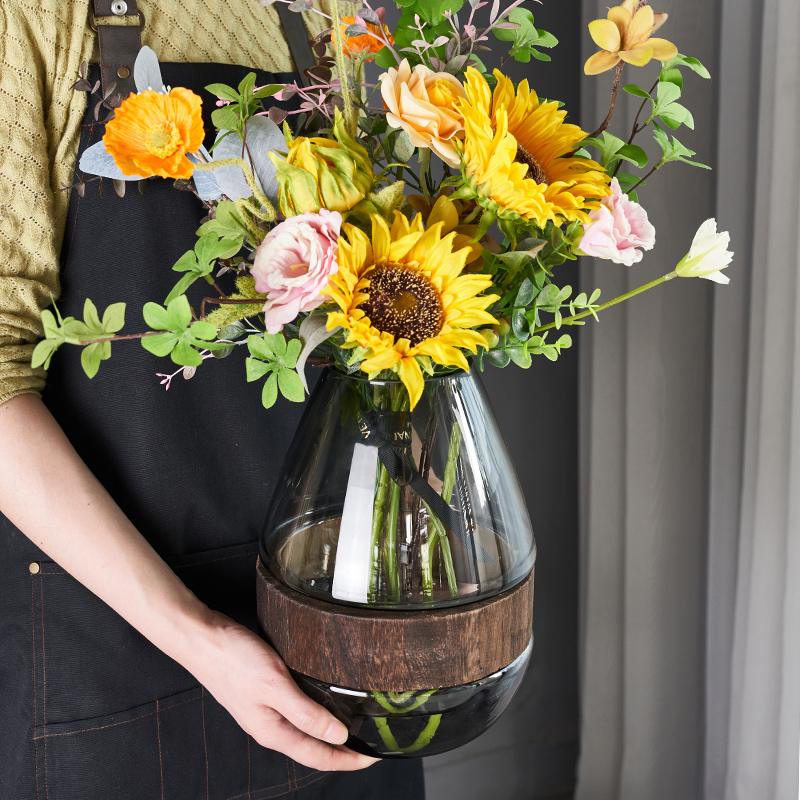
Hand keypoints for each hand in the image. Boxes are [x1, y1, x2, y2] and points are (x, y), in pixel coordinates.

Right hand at [186, 610, 377, 771]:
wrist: (203, 638)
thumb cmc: (234, 660)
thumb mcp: (275, 686)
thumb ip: (306, 714)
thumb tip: (339, 736)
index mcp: (273, 732)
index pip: (318, 756)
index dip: (348, 760)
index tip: (372, 758)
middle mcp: (270, 726)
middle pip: (312, 748)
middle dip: (341, 751)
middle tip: (369, 745)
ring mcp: (265, 710)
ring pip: (304, 730)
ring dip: (329, 733)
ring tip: (353, 728)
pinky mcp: (264, 692)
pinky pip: (295, 711)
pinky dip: (315, 712)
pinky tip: (323, 701)